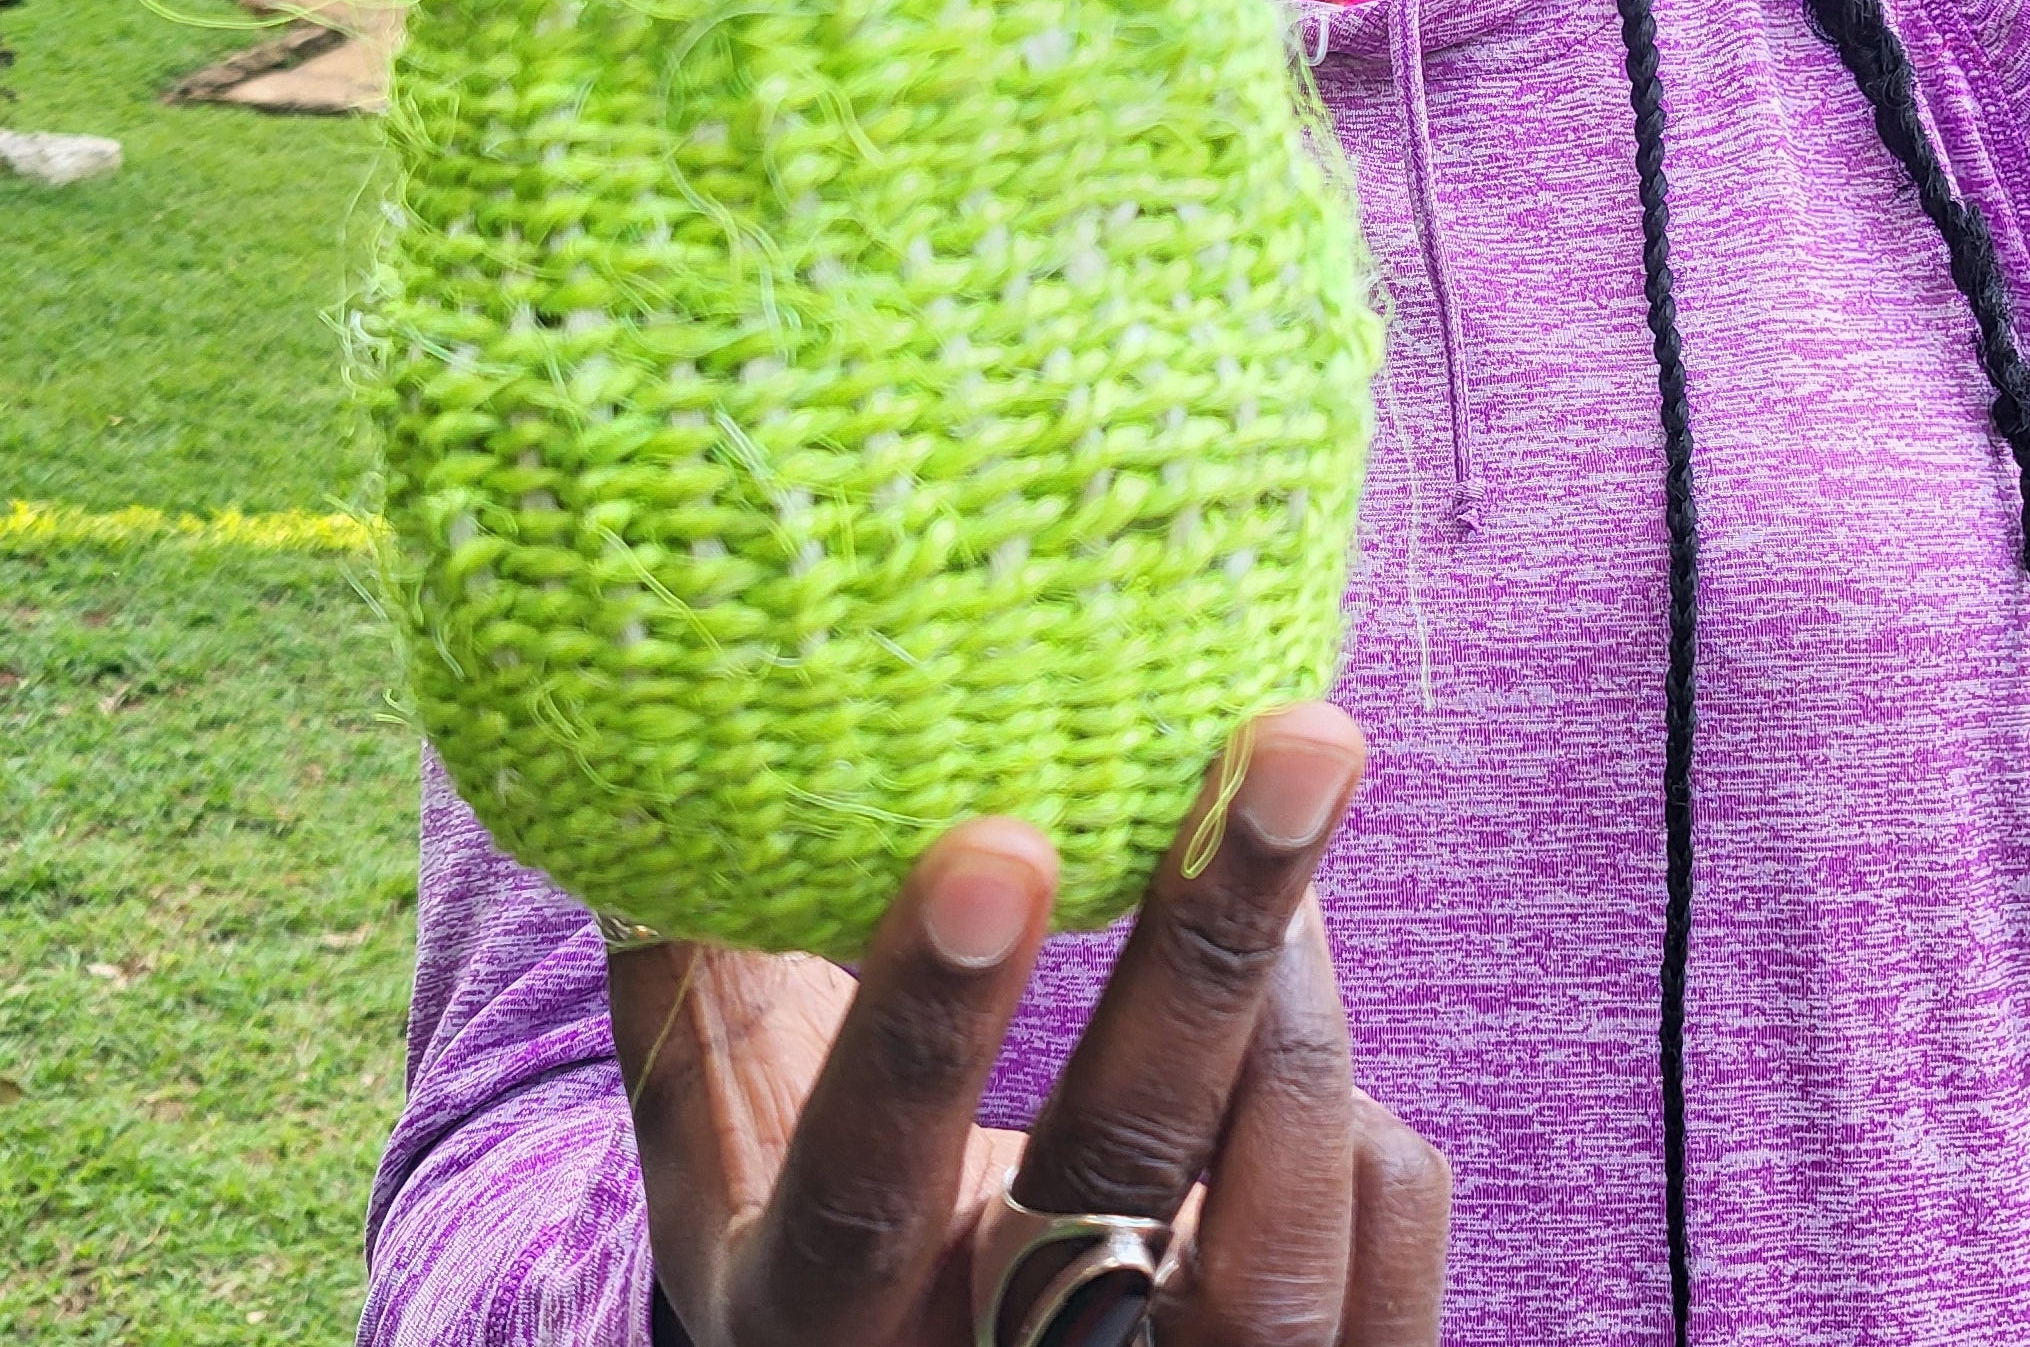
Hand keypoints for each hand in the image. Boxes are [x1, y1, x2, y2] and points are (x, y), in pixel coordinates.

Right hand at [610, 701, 1450, 1345]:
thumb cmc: (822, 1230)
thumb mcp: (726, 1148)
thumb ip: (691, 981)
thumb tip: (644, 758)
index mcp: (818, 1325)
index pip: (868, 1189)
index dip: (924, 1027)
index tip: (995, 838)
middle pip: (1125, 1177)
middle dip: (1213, 941)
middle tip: (1298, 741)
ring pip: (1280, 1234)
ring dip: (1302, 1003)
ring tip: (1295, 818)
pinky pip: (1384, 1244)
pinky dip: (1366, 1115)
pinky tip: (1306, 1002)